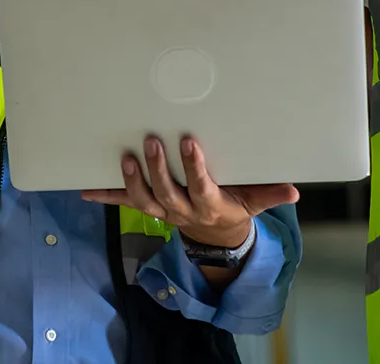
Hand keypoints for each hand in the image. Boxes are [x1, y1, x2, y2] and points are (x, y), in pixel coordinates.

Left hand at [81, 134, 299, 250]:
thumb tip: (294, 190)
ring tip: (126, 158)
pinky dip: (104, 194)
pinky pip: (123, 202)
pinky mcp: (147, 208)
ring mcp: (162, 210)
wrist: (213, 238)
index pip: (200, 185)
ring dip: (132, 179)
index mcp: (208, 205)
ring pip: (143, 199)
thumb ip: (270, 194)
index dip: (194, 166)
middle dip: (157, 168)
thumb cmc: (233, 209)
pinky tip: (85, 188)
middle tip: (151, 141)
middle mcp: (181, 210)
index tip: (188, 142)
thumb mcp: (253, 203)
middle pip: (166, 192)